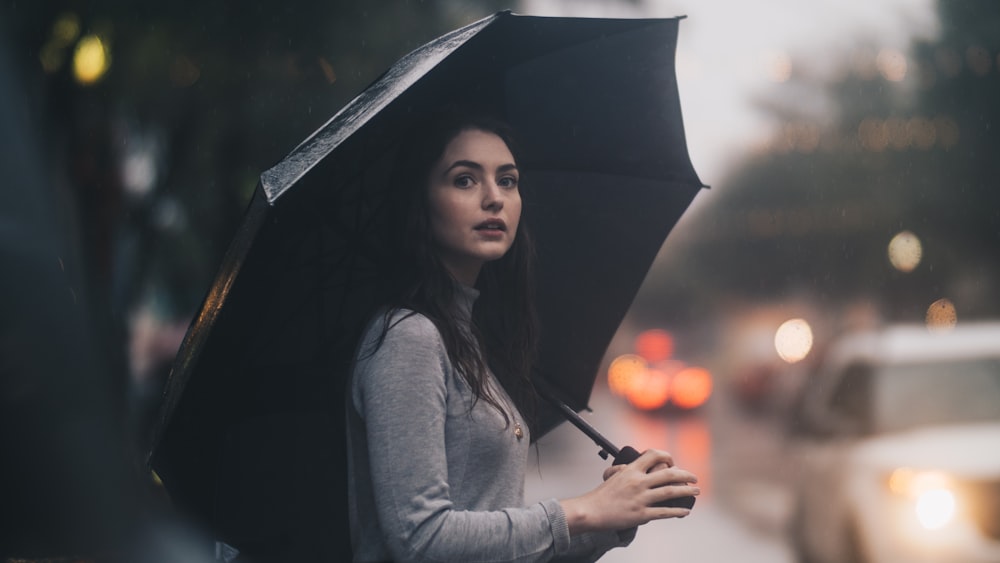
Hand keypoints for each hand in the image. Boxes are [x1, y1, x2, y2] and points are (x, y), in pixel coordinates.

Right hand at [562, 449, 698, 533]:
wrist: (591, 510)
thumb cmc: (602, 494)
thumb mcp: (614, 475)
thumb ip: (628, 470)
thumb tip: (637, 467)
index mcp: (631, 470)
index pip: (654, 455)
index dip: (667, 457)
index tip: (673, 463)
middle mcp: (638, 482)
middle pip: (668, 474)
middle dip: (686, 475)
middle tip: (695, 478)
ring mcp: (640, 498)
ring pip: (670, 492)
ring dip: (686, 491)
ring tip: (696, 492)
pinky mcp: (641, 514)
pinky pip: (664, 512)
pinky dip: (677, 511)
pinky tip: (685, 510)